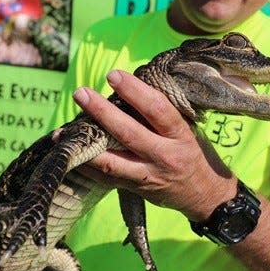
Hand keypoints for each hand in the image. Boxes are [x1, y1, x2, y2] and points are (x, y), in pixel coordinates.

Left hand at [72, 70, 235, 220]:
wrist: (205, 195)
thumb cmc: (195, 153)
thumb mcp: (187, 130)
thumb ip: (162, 115)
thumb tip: (128, 89)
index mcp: (180, 135)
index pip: (157, 109)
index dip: (134, 91)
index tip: (114, 75)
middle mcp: (164, 156)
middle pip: (128, 133)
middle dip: (101, 112)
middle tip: (81, 93)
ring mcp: (148, 176)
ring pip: (111, 161)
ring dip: (86, 144)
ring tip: (64, 129)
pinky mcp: (135, 189)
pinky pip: (106, 177)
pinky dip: (86, 164)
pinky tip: (71, 152)